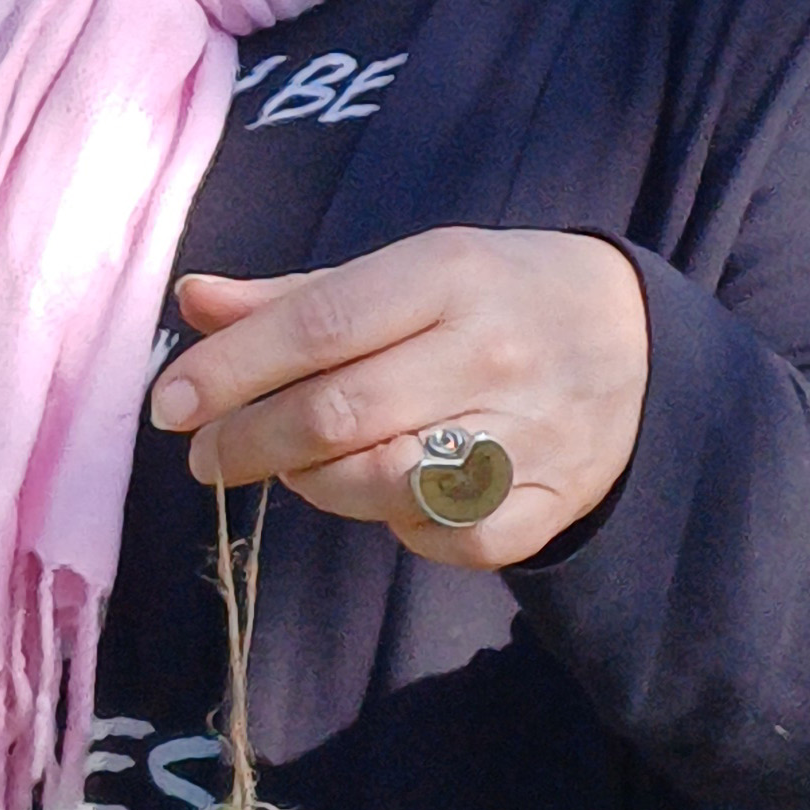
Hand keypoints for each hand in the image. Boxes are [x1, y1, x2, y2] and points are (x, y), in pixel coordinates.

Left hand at [148, 231, 649, 568]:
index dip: (232, 370)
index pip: (318, 325)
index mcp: (448, 274)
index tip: (169, 404)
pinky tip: (386, 497)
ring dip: (315, 483)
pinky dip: (399, 528)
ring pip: (385, 483)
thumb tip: (193, 302)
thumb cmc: (494, 296)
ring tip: (296, 464)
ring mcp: (528, 432)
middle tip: (206, 455)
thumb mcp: (408, 270)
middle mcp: (491, 350)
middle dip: (250, 441)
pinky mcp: (550, 501)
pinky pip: (448, 539)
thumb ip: (296, 295)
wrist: (640, 339)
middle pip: (341, 412)